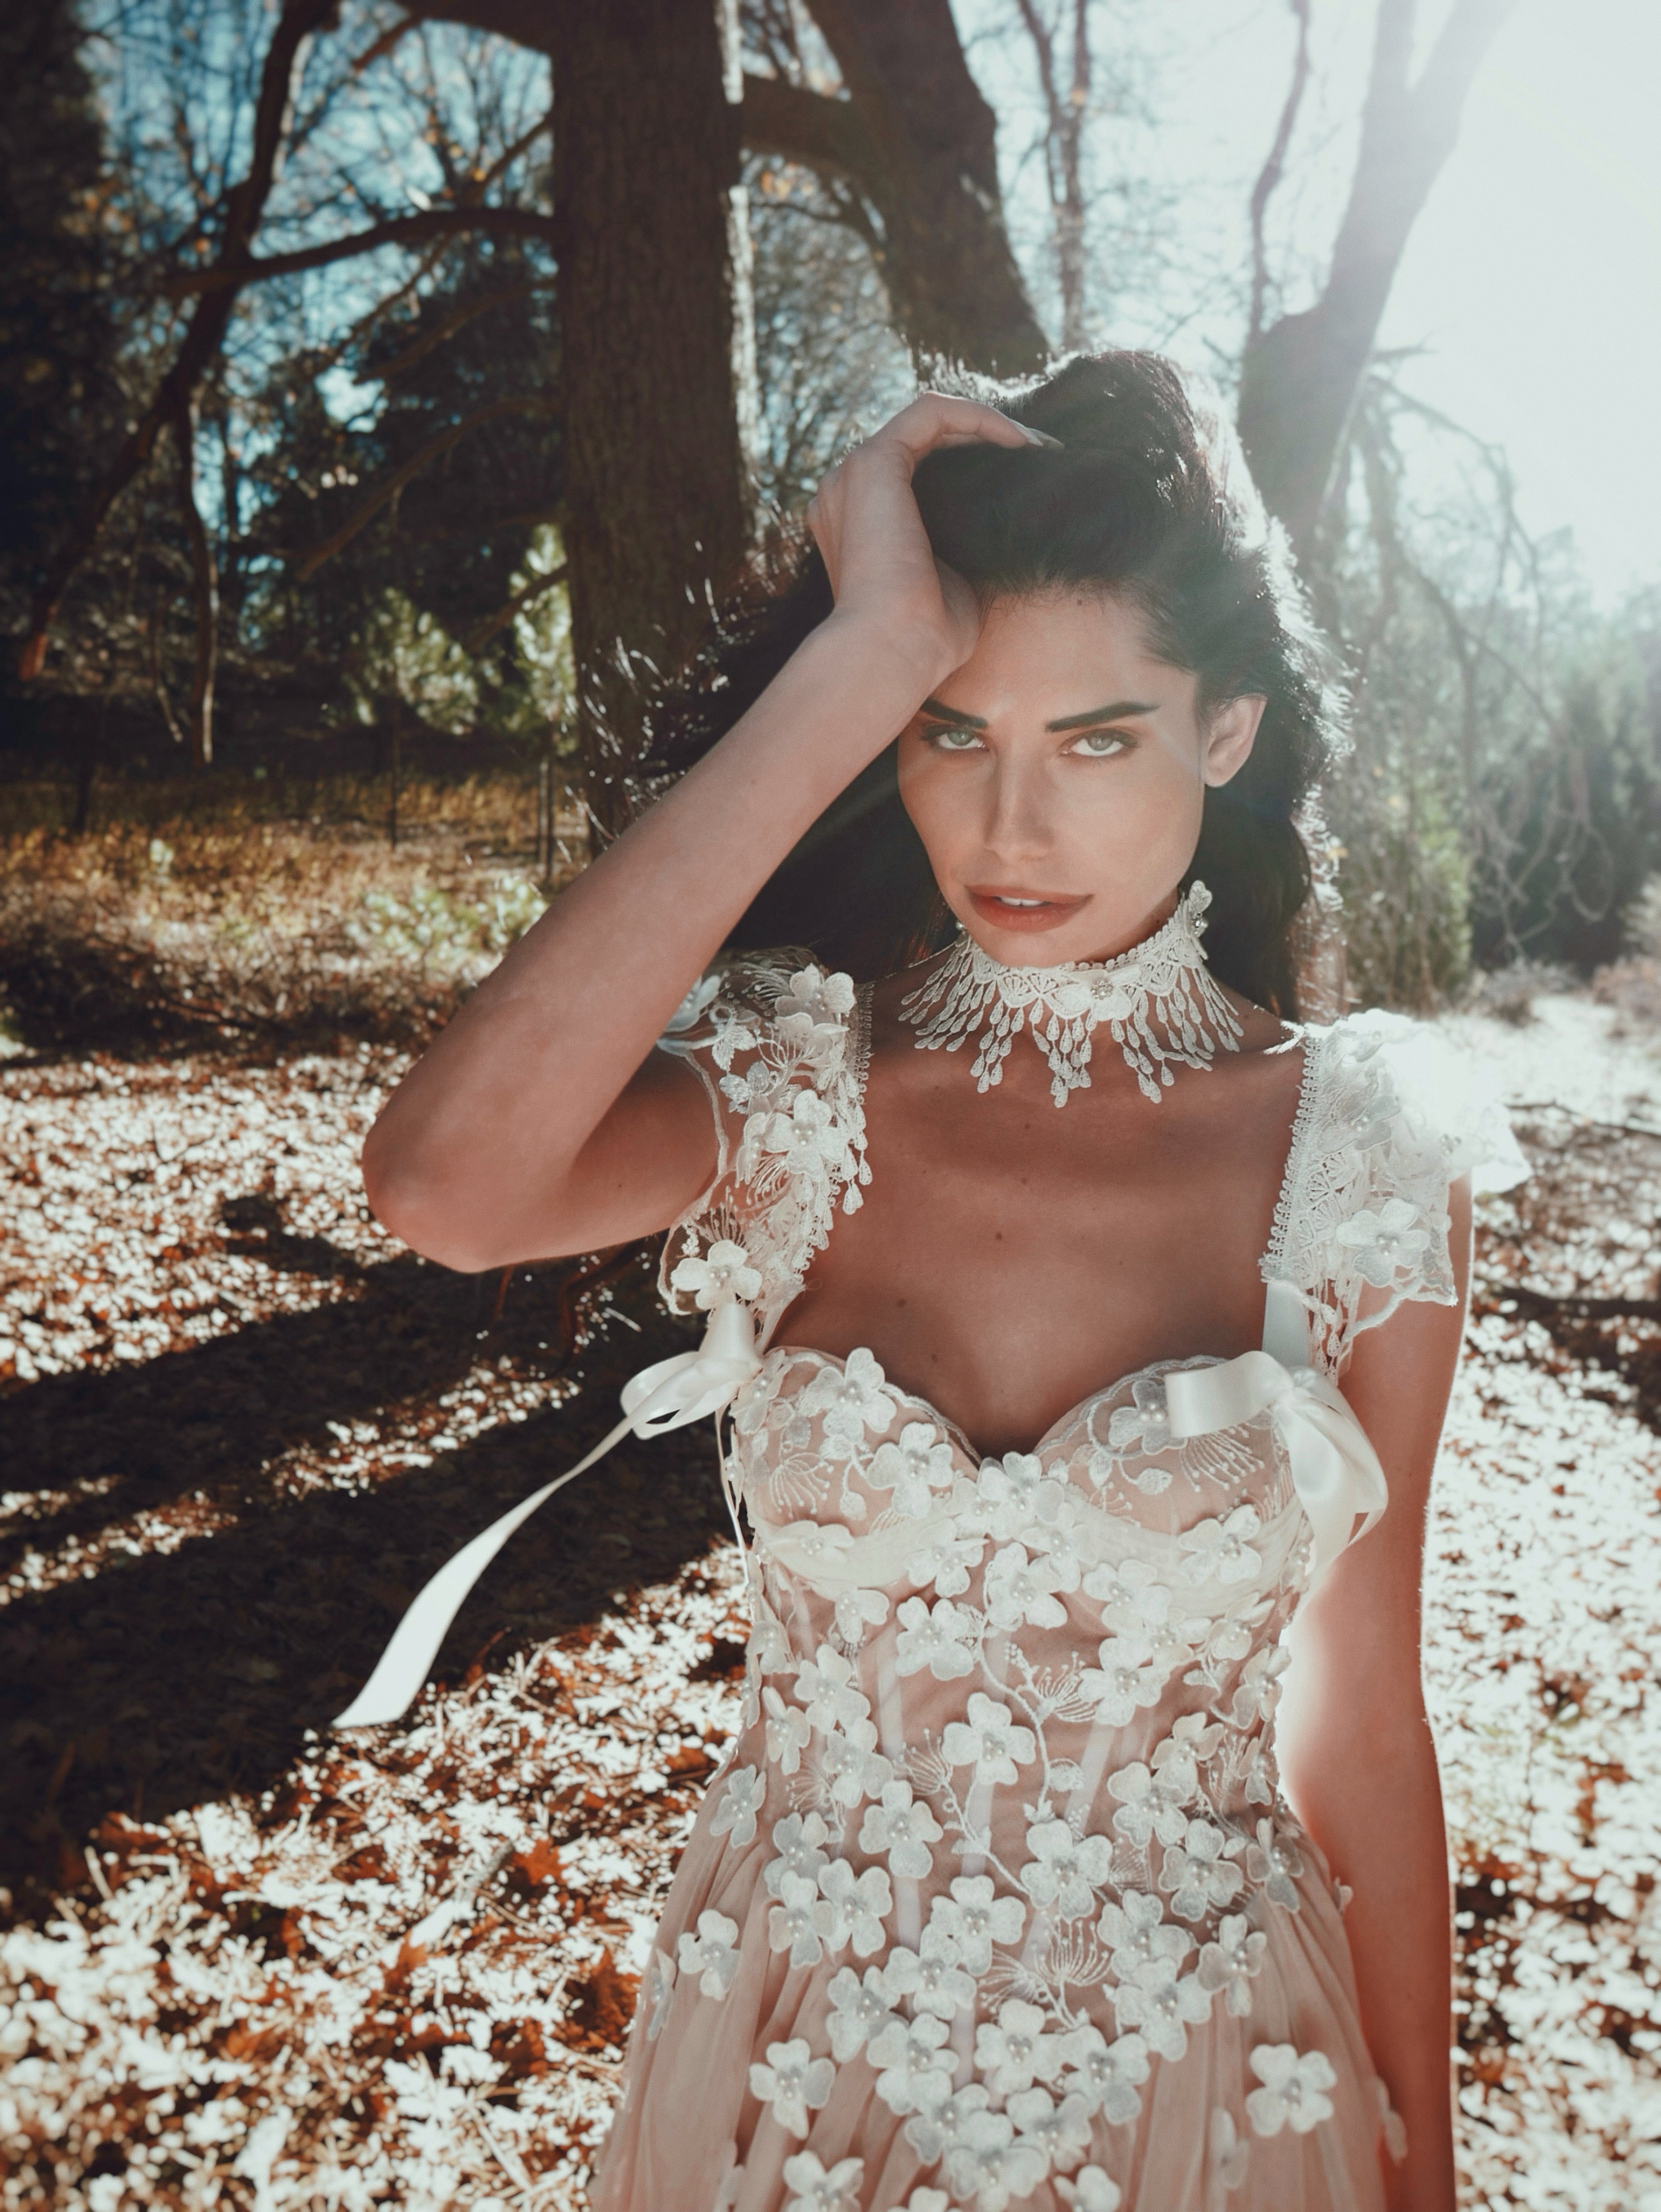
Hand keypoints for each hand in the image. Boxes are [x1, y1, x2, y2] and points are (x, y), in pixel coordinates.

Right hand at [806, 392, 1054, 689]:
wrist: (893, 649)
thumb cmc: (926, 636)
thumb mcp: (955, 580)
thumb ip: (966, 544)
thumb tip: (1014, 522)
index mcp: (860, 523)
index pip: (919, 471)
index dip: (974, 465)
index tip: (1026, 480)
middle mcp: (848, 492)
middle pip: (926, 441)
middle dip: (986, 442)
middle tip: (1043, 457)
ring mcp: (854, 473)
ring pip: (929, 420)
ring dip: (987, 425)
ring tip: (1038, 447)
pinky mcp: (872, 461)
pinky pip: (930, 411)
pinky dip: (977, 416)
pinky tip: (1018, 441)